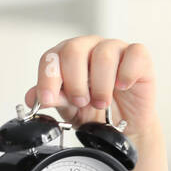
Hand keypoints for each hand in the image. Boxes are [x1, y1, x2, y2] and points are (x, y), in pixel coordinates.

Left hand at [23, 36, 158, 141]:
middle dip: (74, 82)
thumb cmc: (93, 109)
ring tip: (101, 102)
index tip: (48, 99)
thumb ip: (51, 98)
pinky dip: (126, 74)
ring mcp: (114, 48)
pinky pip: (134, 54)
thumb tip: (31, 97)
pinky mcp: (138, 56)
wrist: (123, 124)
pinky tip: (122, 87)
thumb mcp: (67, 107)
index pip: (50, 58)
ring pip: (103, 55)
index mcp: (66, 56)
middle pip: (73, 50)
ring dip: (100, 85)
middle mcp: (88, 47)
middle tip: (81, 102)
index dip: (47, 79)